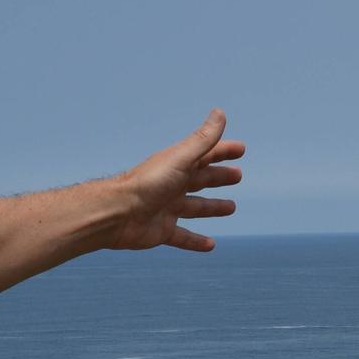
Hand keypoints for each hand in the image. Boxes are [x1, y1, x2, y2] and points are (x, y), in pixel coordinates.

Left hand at [111, 109, 243, 251]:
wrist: (117, 213)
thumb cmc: (148, 183)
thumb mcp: (181, 159)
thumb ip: (202, 140)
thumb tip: (220, 112)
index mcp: (177, 166)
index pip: (205, 155)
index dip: (223, 151)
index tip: (241, 149)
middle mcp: (172, 185)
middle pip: (201, 179)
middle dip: (219, 177)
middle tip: (238, 176)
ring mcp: (167, 208)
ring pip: (195, 207)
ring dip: (212, 207)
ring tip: (231, 207)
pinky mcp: (162, 231)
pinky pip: (183, 237)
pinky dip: (196, 241)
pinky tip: (210, 245)